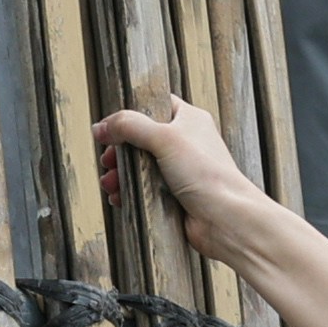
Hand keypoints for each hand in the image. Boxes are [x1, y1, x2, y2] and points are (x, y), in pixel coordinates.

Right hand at [96, 96, 269, 258]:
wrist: (225, 219)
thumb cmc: (207, 175)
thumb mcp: (164, 138)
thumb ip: (130, 126)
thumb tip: (102, 126)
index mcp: (188, 120)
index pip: (153, 107)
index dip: (131, 116)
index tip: (111, 128)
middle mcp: (184, 144)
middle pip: (141, 140)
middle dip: (120, 151)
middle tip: (108, 160)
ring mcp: (179, 171)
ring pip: (140, 167)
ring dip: (121, 175)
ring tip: (110, 183)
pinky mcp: (174, 196)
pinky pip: (145, 190)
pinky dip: (130, 193)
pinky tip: (119, 197)